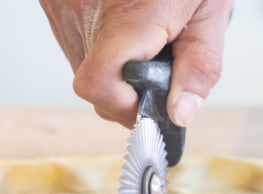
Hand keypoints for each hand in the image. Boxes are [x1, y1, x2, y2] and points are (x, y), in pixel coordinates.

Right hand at [40, 0, 232, 126]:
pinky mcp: (52, 0)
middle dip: (127, 95)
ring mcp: (62, 5)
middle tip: (158, 72)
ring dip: (116, 71)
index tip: (151, 104)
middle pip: (94, 88)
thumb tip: (180, 114)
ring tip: (145, 39)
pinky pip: (74, 41)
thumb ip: (200, 66)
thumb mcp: (210, 8)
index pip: (99, 87)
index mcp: (130, 17)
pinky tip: (124, 22)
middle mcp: (85, 11)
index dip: (124, 107)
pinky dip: (101, 46)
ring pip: (83, 67)